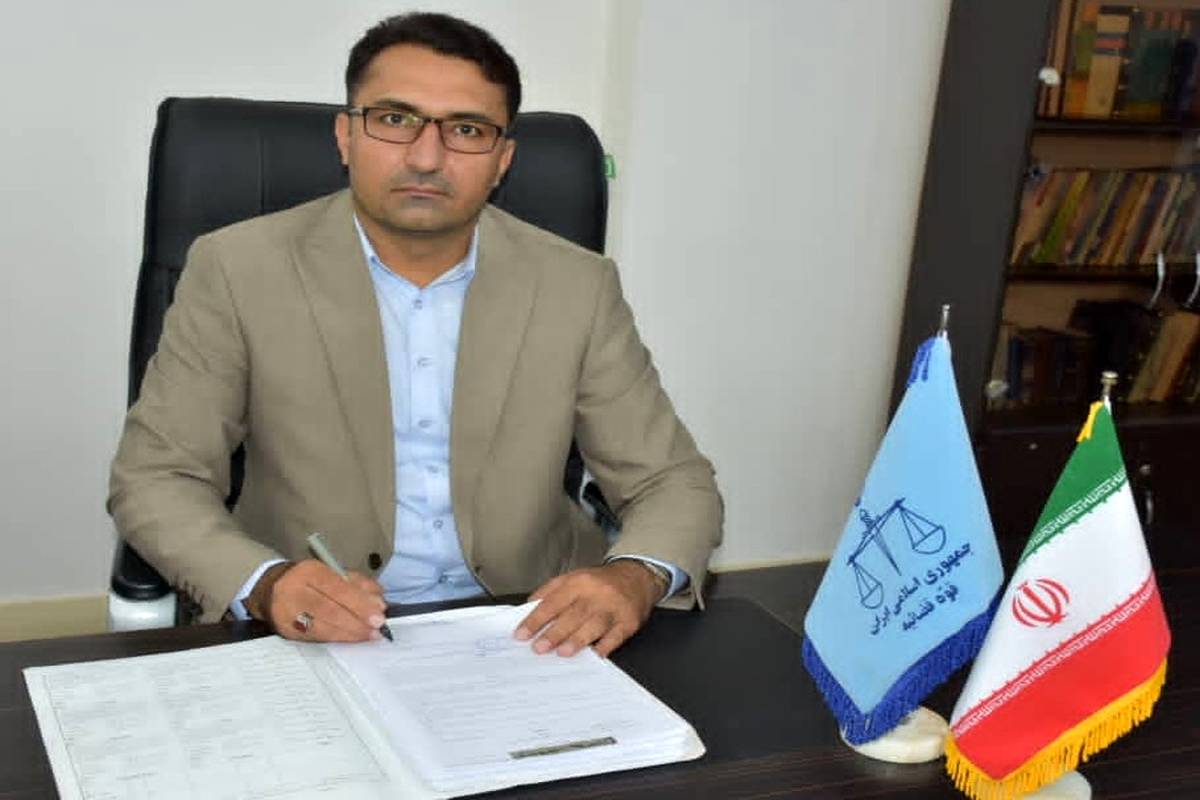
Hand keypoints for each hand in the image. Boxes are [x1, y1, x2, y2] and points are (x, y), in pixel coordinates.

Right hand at [258, 559, 387, 641]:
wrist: (272, 589)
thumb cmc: (311, 581)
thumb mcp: (333, 572)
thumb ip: (358, 584)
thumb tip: (378, 602)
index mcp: (310, 572)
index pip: (337, 588)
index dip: (359, 604)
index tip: (379, 615)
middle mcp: (295, 591)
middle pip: (329, 609)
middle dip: (356, 622)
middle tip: (377, 629)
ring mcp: (288, 614)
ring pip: (322, 627)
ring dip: (349, 634)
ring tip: (368, 635)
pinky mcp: (287, 631)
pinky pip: (316, 637)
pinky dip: (337, 639)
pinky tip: (351, 639)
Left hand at [513, 560, 664, 657]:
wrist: (636, 577)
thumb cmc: (599, 582)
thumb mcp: (573, 578)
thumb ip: (549, 592)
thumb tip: (527, 611)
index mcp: (578, 582)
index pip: (553, 602)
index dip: (536, 619)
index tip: (521, 634)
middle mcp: (596, 594)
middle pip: (573, 614)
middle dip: (555, 632)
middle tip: (538, 648)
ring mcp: (614, 608)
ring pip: (594, 624)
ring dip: (578, 640)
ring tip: (562, 652)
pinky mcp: (629, 621)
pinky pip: (616, 636)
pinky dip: (605, 646)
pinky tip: (595, 655)